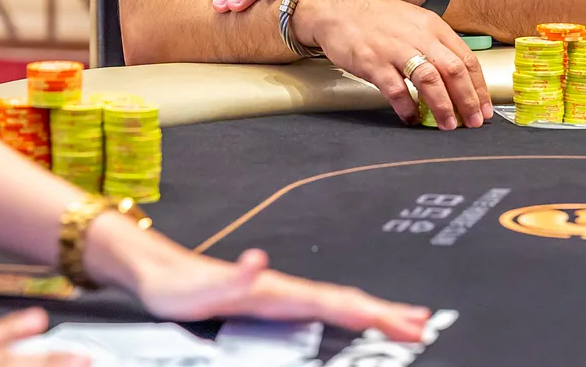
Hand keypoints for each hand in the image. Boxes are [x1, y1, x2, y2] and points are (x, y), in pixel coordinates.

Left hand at [135, 245, 431, 342]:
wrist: (163, 274)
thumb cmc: (181, 288)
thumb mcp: (205, 289)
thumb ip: (235, 276)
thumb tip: (260, 260)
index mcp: (277, 289)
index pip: (333, 302)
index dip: (369, 312)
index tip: (403, 323)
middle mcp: (285, 290)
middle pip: (345, 301)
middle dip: (385, 313)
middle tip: (423, 325)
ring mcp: (283, 295)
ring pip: (338, 303)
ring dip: (374, 312)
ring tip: (407, 320)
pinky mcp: (275, 302)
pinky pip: (322, 308)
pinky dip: (350, 312)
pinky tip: (361, 316)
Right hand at [295, 0, 490, 129]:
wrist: (336, 6)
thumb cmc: (374, 17)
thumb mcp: (412, 22)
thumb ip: (432, 45)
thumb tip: (453, 77)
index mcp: (432, 26)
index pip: (466, 59)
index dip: (479, 87)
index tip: (484, 108)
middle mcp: (417, 36)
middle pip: (453, 71)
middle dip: (468, 100)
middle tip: (473, 122)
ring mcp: (394, 48)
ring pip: (429, 80)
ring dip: (443, 106)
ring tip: (448, 125)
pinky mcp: (373, 61)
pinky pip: (396, 89)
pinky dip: (407, 106)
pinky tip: (411, 117)